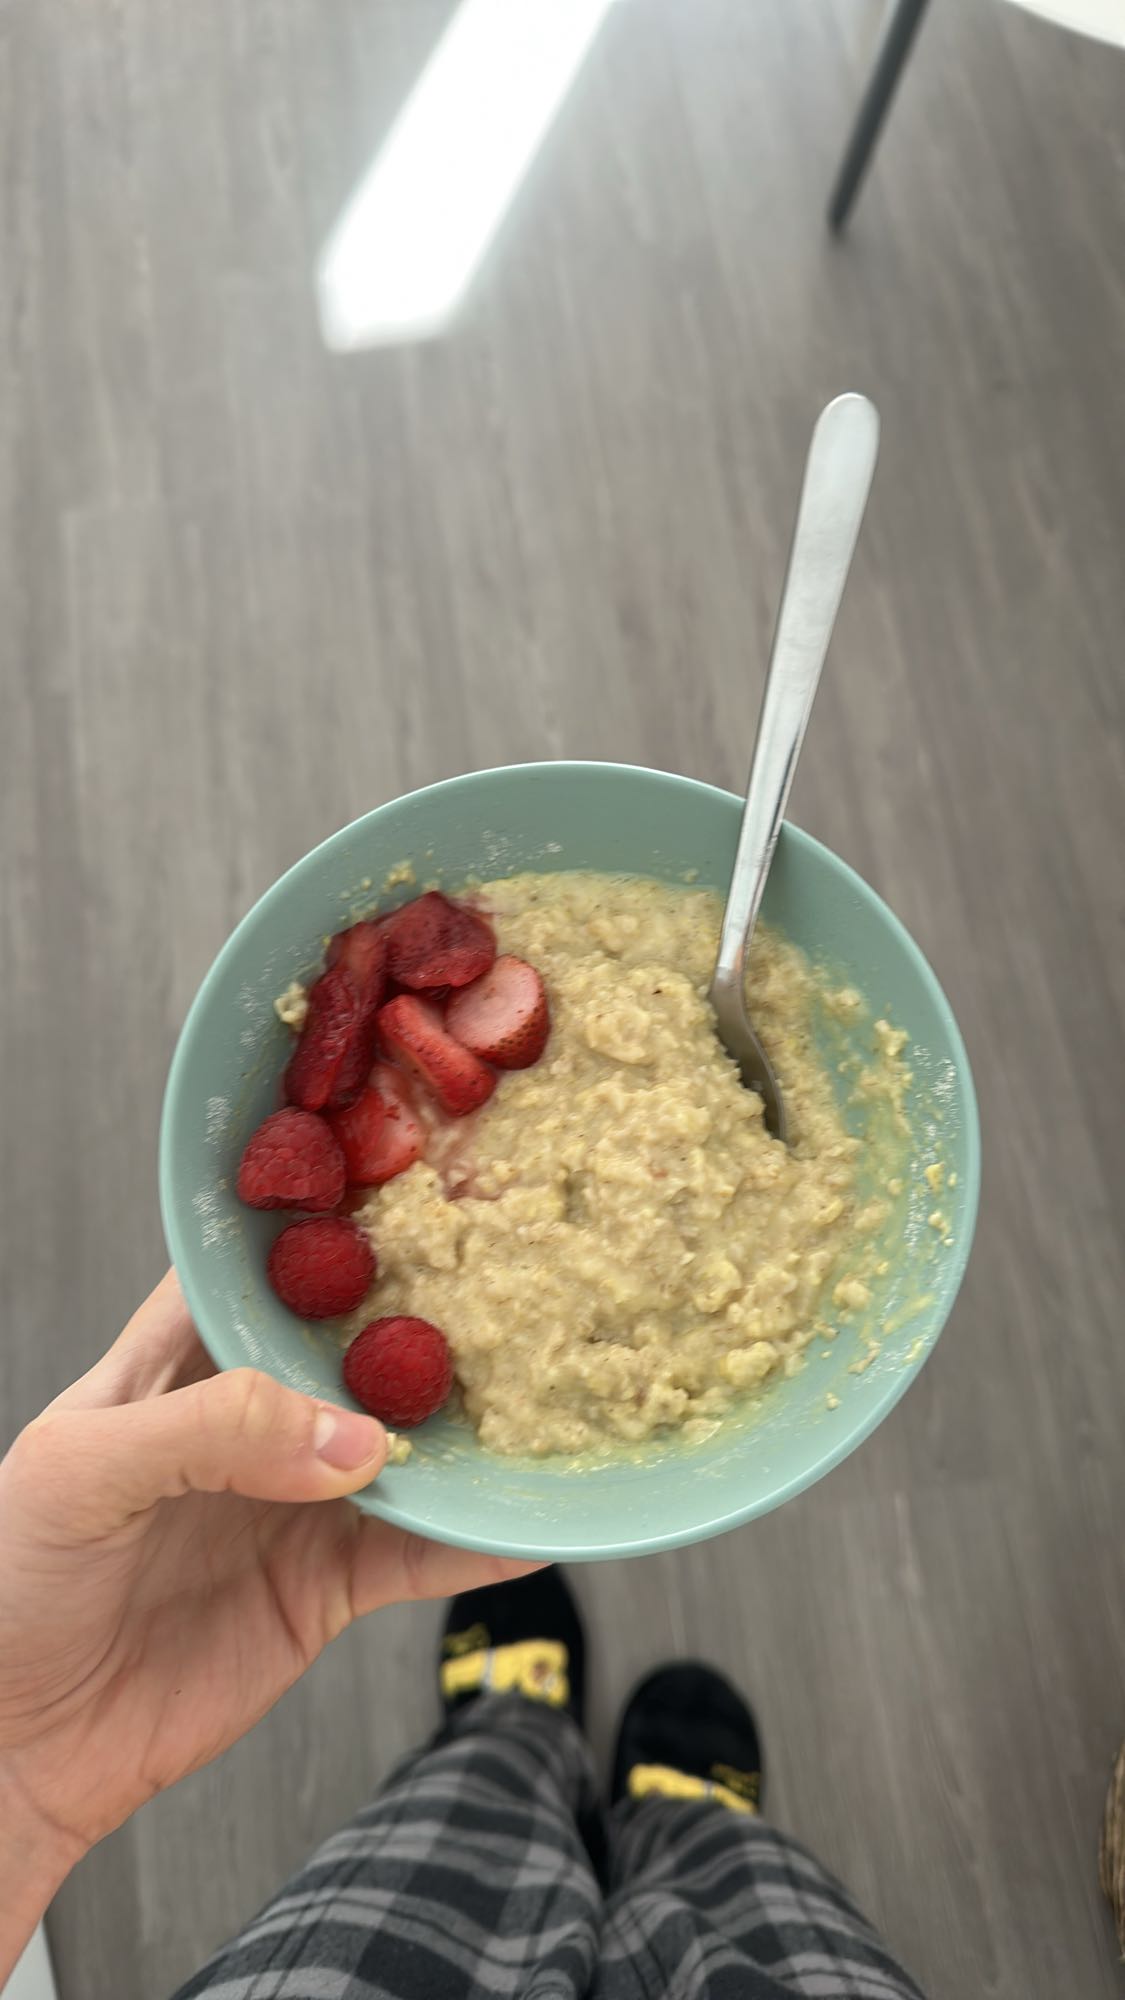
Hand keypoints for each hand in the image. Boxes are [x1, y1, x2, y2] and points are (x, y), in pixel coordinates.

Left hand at [0, 1273, 534, 1972]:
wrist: (18, 1747)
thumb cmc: (12, 1580)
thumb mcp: (86, 1472)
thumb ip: (213, 1432)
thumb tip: (356, 1437)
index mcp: (175, 1359)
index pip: (256, 1267)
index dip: (323, 1225)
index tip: (408, 1185)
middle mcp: (248, 1416)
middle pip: (354, 1349)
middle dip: (424, 1316)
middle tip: (511, 1280)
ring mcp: (294, 1499)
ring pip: (402, 1447)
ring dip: (466, 1430)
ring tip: (545, 1396)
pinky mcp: (324, 1585)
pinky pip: (416, 1556)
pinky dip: (474, 1542)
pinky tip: (527, 1525)